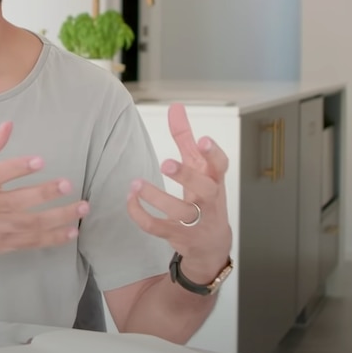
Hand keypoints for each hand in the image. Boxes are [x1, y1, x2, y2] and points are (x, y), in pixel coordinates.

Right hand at [0, 121, 88, 265]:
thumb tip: (8, 124)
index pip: (0, 173)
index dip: (20, 167)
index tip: (40, 161)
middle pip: (21, 200)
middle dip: (47, 192)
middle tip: (68, 184)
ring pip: (32, 224)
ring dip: (59, 217)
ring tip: (81, 208)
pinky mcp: (1, 245)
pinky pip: (31, 241)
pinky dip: (52, 238)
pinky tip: (71, 231)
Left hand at [126, 104, 231, 283]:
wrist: (211, 244)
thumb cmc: (204, 197)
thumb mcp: (199, 168)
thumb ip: (186, 139)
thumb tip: (176, 107)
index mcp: (214, 180)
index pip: (221, 166)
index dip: (213, 154)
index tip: (203, 139)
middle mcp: (209, 201)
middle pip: (204, 189)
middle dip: (186, 176)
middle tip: (165, 163)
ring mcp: (195, 221)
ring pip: (179, 211)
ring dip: (156, 197)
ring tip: (136, 183)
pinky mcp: (177, 235)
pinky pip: (157, 226)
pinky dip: (140, 214)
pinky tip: (130, 198)